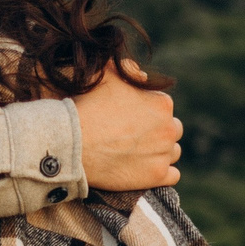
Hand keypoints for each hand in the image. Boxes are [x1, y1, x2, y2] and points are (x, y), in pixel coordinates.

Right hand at [72, 62, 182, 189]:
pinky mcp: (157, 176)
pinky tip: (146, 170)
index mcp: (162, 104)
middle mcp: (169, 128)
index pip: (164, 109)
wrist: (71, 142)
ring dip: (160, 153)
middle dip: (158, 132)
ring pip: (172, 153)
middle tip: (134, 137)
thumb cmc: (87, 106)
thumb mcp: (107, 75)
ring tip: (137, 153)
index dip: (148, 113)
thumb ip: (130, 69)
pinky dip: (162, 173)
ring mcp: (164, 154)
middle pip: (172, 130)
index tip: (131, 119)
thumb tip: (144, 75)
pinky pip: (173, 176)